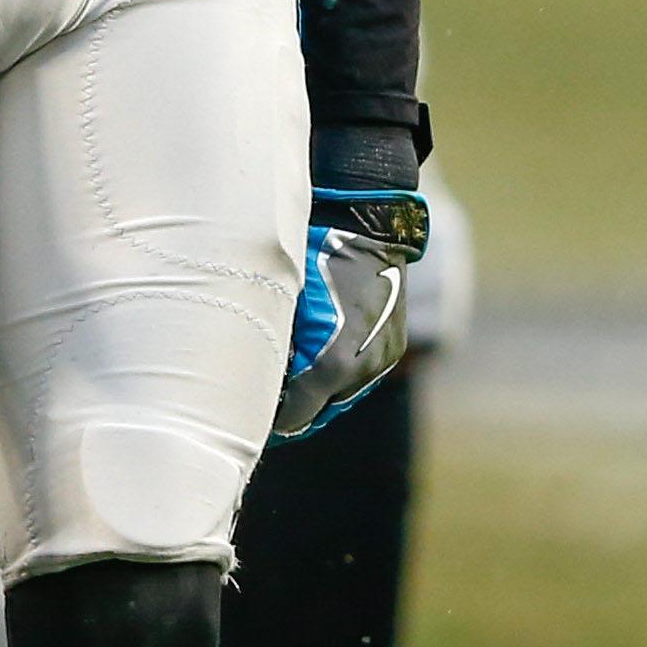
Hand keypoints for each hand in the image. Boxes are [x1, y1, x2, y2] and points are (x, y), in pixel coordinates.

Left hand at [275, 187, 431, 436]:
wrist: (366, 229)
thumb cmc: (313, 258)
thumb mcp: (283, 300)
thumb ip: (272, 340)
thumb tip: (256, 369)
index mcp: (330, 364)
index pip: (295, 416)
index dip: (272, 417)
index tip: (254, 411)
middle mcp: (360, 370)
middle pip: (320, 412)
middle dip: (295, 408)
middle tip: (270, 402)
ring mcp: (380, 360)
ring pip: (342, 396)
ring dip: (319, 393)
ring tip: (293, 380)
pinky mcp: (392, 348)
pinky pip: (361, 375)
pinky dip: (340, 375)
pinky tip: (320, 359)